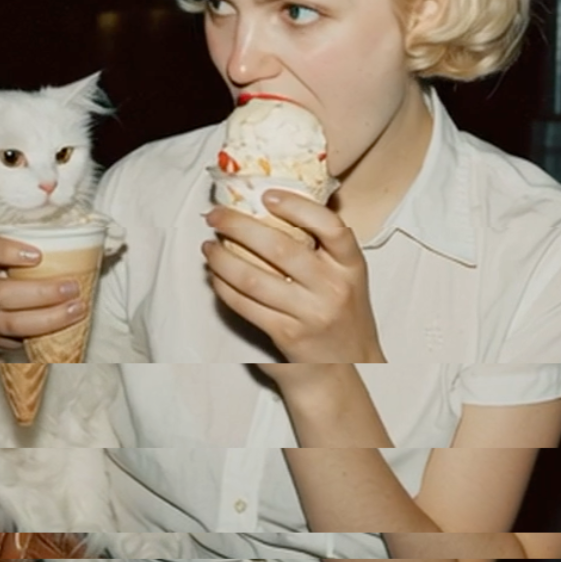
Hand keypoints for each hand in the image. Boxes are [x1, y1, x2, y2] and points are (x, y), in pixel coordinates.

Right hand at [0, 235, 86, 363]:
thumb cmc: (9, 286)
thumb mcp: (14, 267)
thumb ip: (42, 255)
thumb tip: (103, 242)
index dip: (6, 251)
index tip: (38, 256)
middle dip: (39, 291)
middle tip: (71, 287)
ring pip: (10, 323)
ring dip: (48, 317)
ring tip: (77, 308)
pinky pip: (17, 343)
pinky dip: (45, 335)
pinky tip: (67, 328)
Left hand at [203, 191, 383, 376]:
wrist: (348, 365)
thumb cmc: (342, 312)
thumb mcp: (346, 274)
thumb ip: (323, 244)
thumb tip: (281, 201)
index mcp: (351, 266)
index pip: (331, 227)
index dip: (297, 206)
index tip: (266, 196)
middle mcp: (333, 288)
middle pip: (280, 248)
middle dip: (239, 226)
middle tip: (216, 215)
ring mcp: (310, 314)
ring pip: (254, 278)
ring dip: (222, 258)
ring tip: (209, 246)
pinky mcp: (287, 334)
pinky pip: (245, 305)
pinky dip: (224, 287)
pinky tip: (216, 275)